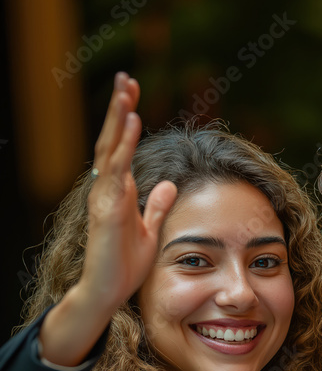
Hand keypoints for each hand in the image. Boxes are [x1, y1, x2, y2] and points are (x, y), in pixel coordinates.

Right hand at [79, 71, 176, 311]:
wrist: (108, 292)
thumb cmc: (124, 266)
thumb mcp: (149, 231)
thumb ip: (156, 208)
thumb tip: (168, 185)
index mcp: (117, 192)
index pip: (120, 148)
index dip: (126, 121)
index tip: (133, 94)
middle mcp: (107, 190)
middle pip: (111, 140)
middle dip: (118, 108)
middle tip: (126, 77)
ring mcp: (104, 198)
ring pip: (110, 149)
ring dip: (118, 118)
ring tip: (126, 90)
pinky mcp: (106, 210)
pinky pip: (115, 171)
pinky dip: (122, 146)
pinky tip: (130, 123)